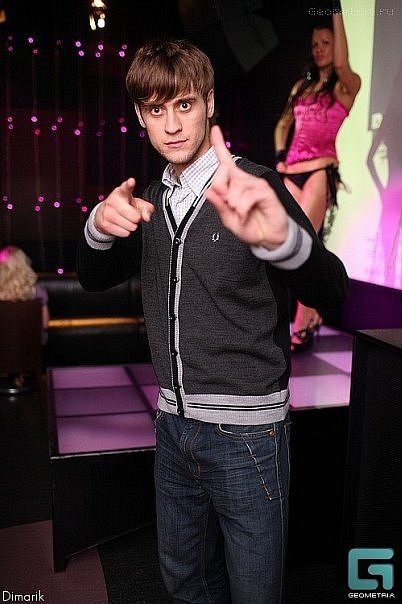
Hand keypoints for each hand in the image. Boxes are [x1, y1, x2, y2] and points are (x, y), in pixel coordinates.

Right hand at [95, 177, 153, 237]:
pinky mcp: (104, 223)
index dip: (129, 185)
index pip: (126, 188)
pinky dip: (126, 232)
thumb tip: (147, 217)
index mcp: (121, 192)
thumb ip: (146, 208)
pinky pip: (124, 233)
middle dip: (137, 218)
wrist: (104, 214)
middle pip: (134, 216)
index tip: (131, 182)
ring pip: (130, 226)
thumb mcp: (136, 204)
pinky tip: (121, 225)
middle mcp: (113, 200)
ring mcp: (107, 212)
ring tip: (126, 220)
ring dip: (131, 226)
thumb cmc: (123, 206)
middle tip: (133, 215)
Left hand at [204, 125, 288, 249]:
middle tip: (229, 206)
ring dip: (234, 206)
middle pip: (222, 173)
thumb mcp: (228, 220)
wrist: (269, 238)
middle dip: (220, 191)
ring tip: (242, 214)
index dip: (219, 144)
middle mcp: (244, 180)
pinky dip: (242, 210)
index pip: (225, 161)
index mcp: (234, 184)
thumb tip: (208, 192)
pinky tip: (246, 214)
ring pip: (234, 188)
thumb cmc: (251, 226)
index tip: (215, 129)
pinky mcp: (265, 191)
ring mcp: (255, 184)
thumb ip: (219, 206)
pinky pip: (247, 196)